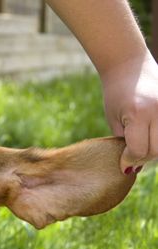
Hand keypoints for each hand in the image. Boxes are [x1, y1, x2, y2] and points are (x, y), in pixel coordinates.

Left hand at [102, 52, 157, 173]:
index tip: (124, 164)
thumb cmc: (115, 92)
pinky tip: (151, 133)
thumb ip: (124, 141)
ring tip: (142, 141)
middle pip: (156, 150)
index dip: (129, 160)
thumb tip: (134, 166)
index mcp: (138, 114)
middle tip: (132, 154)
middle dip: (143, 157)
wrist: (128, 63)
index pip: (139, 150)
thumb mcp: (114, 118)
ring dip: (154, 148)